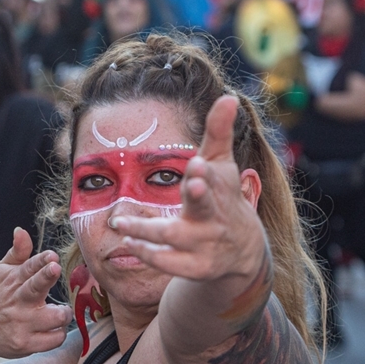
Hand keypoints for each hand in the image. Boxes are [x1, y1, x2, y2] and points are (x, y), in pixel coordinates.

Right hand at [0, 228, 72, 357]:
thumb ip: (17, 252)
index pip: (28, 268)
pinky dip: (59, 333)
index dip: (41, 261)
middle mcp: (18, 302)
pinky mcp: (26, 344)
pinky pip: (54, 339)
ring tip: (61, 311)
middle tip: (54, 269)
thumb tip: (21, 230)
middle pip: (36, 288)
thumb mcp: (1, 272)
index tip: (52, 256)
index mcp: (13, 281)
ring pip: (55, 317)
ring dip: (64, 313)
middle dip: (46, 277)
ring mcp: (22, 324)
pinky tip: (54, 328)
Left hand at [110, 95, 265, 281]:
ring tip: (121, 223)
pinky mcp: (195, 267)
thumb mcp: (223, 165)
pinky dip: (149, 254)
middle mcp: (212, 218)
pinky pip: (169, 264)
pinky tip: (129, 242)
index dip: (204, 173)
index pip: (212, 180)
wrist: (243, 250)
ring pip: (173, 238)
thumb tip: (228, 95)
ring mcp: (204, 245)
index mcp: (219, 191)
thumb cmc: (225, 198)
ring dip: (146, 230)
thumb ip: (219, 132)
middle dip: (197, 195)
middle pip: (202, 208)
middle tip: (190, 183)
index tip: (197, 164)